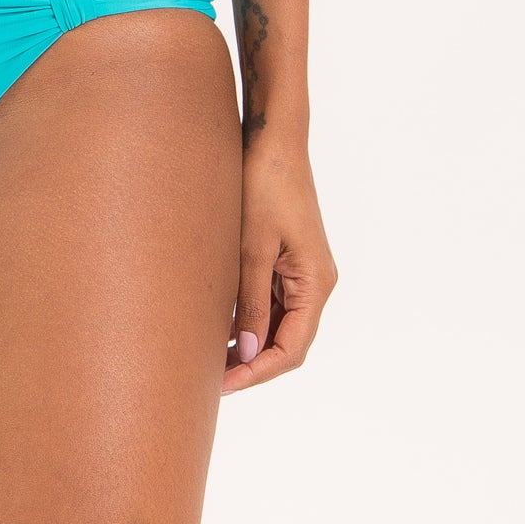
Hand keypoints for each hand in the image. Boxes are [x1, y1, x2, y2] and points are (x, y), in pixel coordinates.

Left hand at [222, 140, 336, 392]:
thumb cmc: (264, 186)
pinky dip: (249, 318)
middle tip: (209, 379)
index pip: (291, 348)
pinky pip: (272, 301)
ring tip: (209, 357)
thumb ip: (251, 302)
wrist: (273, 139)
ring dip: (249, 343)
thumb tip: (248, 353)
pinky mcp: (288, 259)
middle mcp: (315, 283)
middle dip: (251, 363)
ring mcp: (303, 272)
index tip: (223, 384)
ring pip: (278, 324)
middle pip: (287, 342)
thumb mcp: (252, 247)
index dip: (258, 371)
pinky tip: (220, 325)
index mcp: (315, 283)